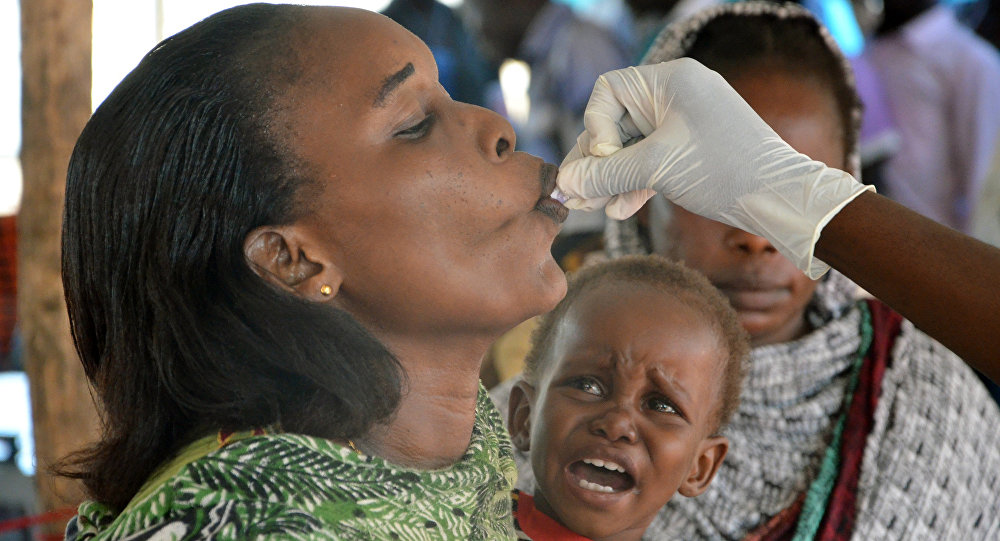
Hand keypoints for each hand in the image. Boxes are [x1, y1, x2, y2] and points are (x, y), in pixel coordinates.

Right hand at [557, 59, 871, 277]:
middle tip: (576, 196)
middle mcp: (676, 95)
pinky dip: (635, 183)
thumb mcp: (657, 169)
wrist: (781, 198)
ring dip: (612, 179)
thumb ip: (606, 173)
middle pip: (616, 123)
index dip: (597, 127)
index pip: (608, 91)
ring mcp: (684, 123)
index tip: (606, 161)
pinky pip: (651, 161)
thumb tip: (564, 181)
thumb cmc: (725, 170)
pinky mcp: (691, 150)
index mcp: (671, 80)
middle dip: (597, 163)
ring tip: (592, 208)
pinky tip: (621, 210)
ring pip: (632, 147)